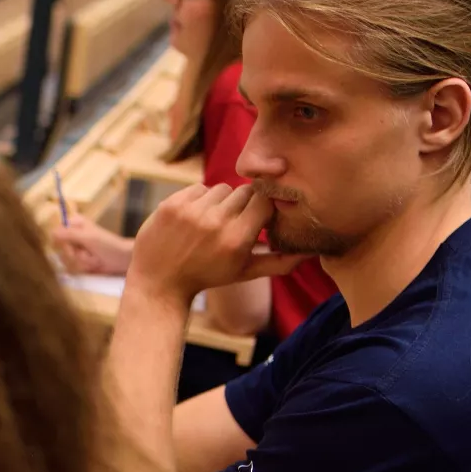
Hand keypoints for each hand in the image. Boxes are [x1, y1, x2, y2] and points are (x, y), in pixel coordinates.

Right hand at [50, 215, 132, 274]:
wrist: (122, 259)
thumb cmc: (108, 244)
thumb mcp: (88, 237)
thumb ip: (69, 235)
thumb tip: (51, 233)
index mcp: (74, 224)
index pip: (56, 234)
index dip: (62, 243)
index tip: (71, 245)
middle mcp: (72, 236)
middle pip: (60, 249)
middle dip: (75, 254)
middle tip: (88, 253)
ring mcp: (76, 249)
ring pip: (66, 260)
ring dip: (82, 261)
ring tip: (94, 258)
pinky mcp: (79, 261)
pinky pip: (72, 268)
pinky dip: (84, 267)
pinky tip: (94, 264)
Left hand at [128, 184, 311, 303]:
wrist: (159, 283)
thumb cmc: (206, 277)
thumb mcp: (243, 273)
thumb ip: (278, 262)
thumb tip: (311, 252)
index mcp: (237, 239)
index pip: (266, 200)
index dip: (265, 204)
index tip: (260, 214)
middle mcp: (215, 223)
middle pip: (245, 192)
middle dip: (243, 204)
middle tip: (233, 221)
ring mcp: (191, 212)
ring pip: (222, 189)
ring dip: (221, 202)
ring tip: (211, 223)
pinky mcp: (172, 205)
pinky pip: (199, 188)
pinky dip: (199, 200)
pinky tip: (192, 220)